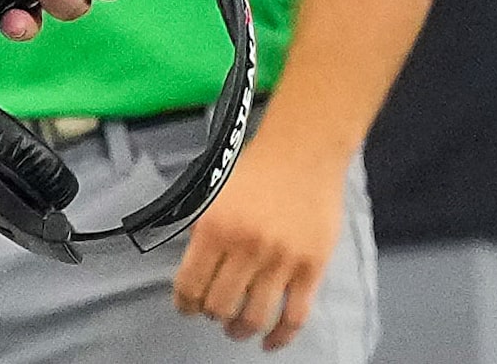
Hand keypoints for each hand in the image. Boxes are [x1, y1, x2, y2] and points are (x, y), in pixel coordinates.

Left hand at [170, 136, 348, 349]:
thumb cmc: (257, 170)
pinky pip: (294, 316)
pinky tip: (270, 342)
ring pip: (254, 317)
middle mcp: (245, 248)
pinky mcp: (311, 269)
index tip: (186, 308)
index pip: (190, 283)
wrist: (302, 154)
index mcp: (214, 228)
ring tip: (235, 329)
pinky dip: (280, 337)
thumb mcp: (215, 196)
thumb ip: (205, 233)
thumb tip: (192, 270)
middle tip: (212, 313)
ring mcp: (280, 261)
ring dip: (240, 330)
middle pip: (220, 305)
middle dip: (211, 315)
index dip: (185, 303)